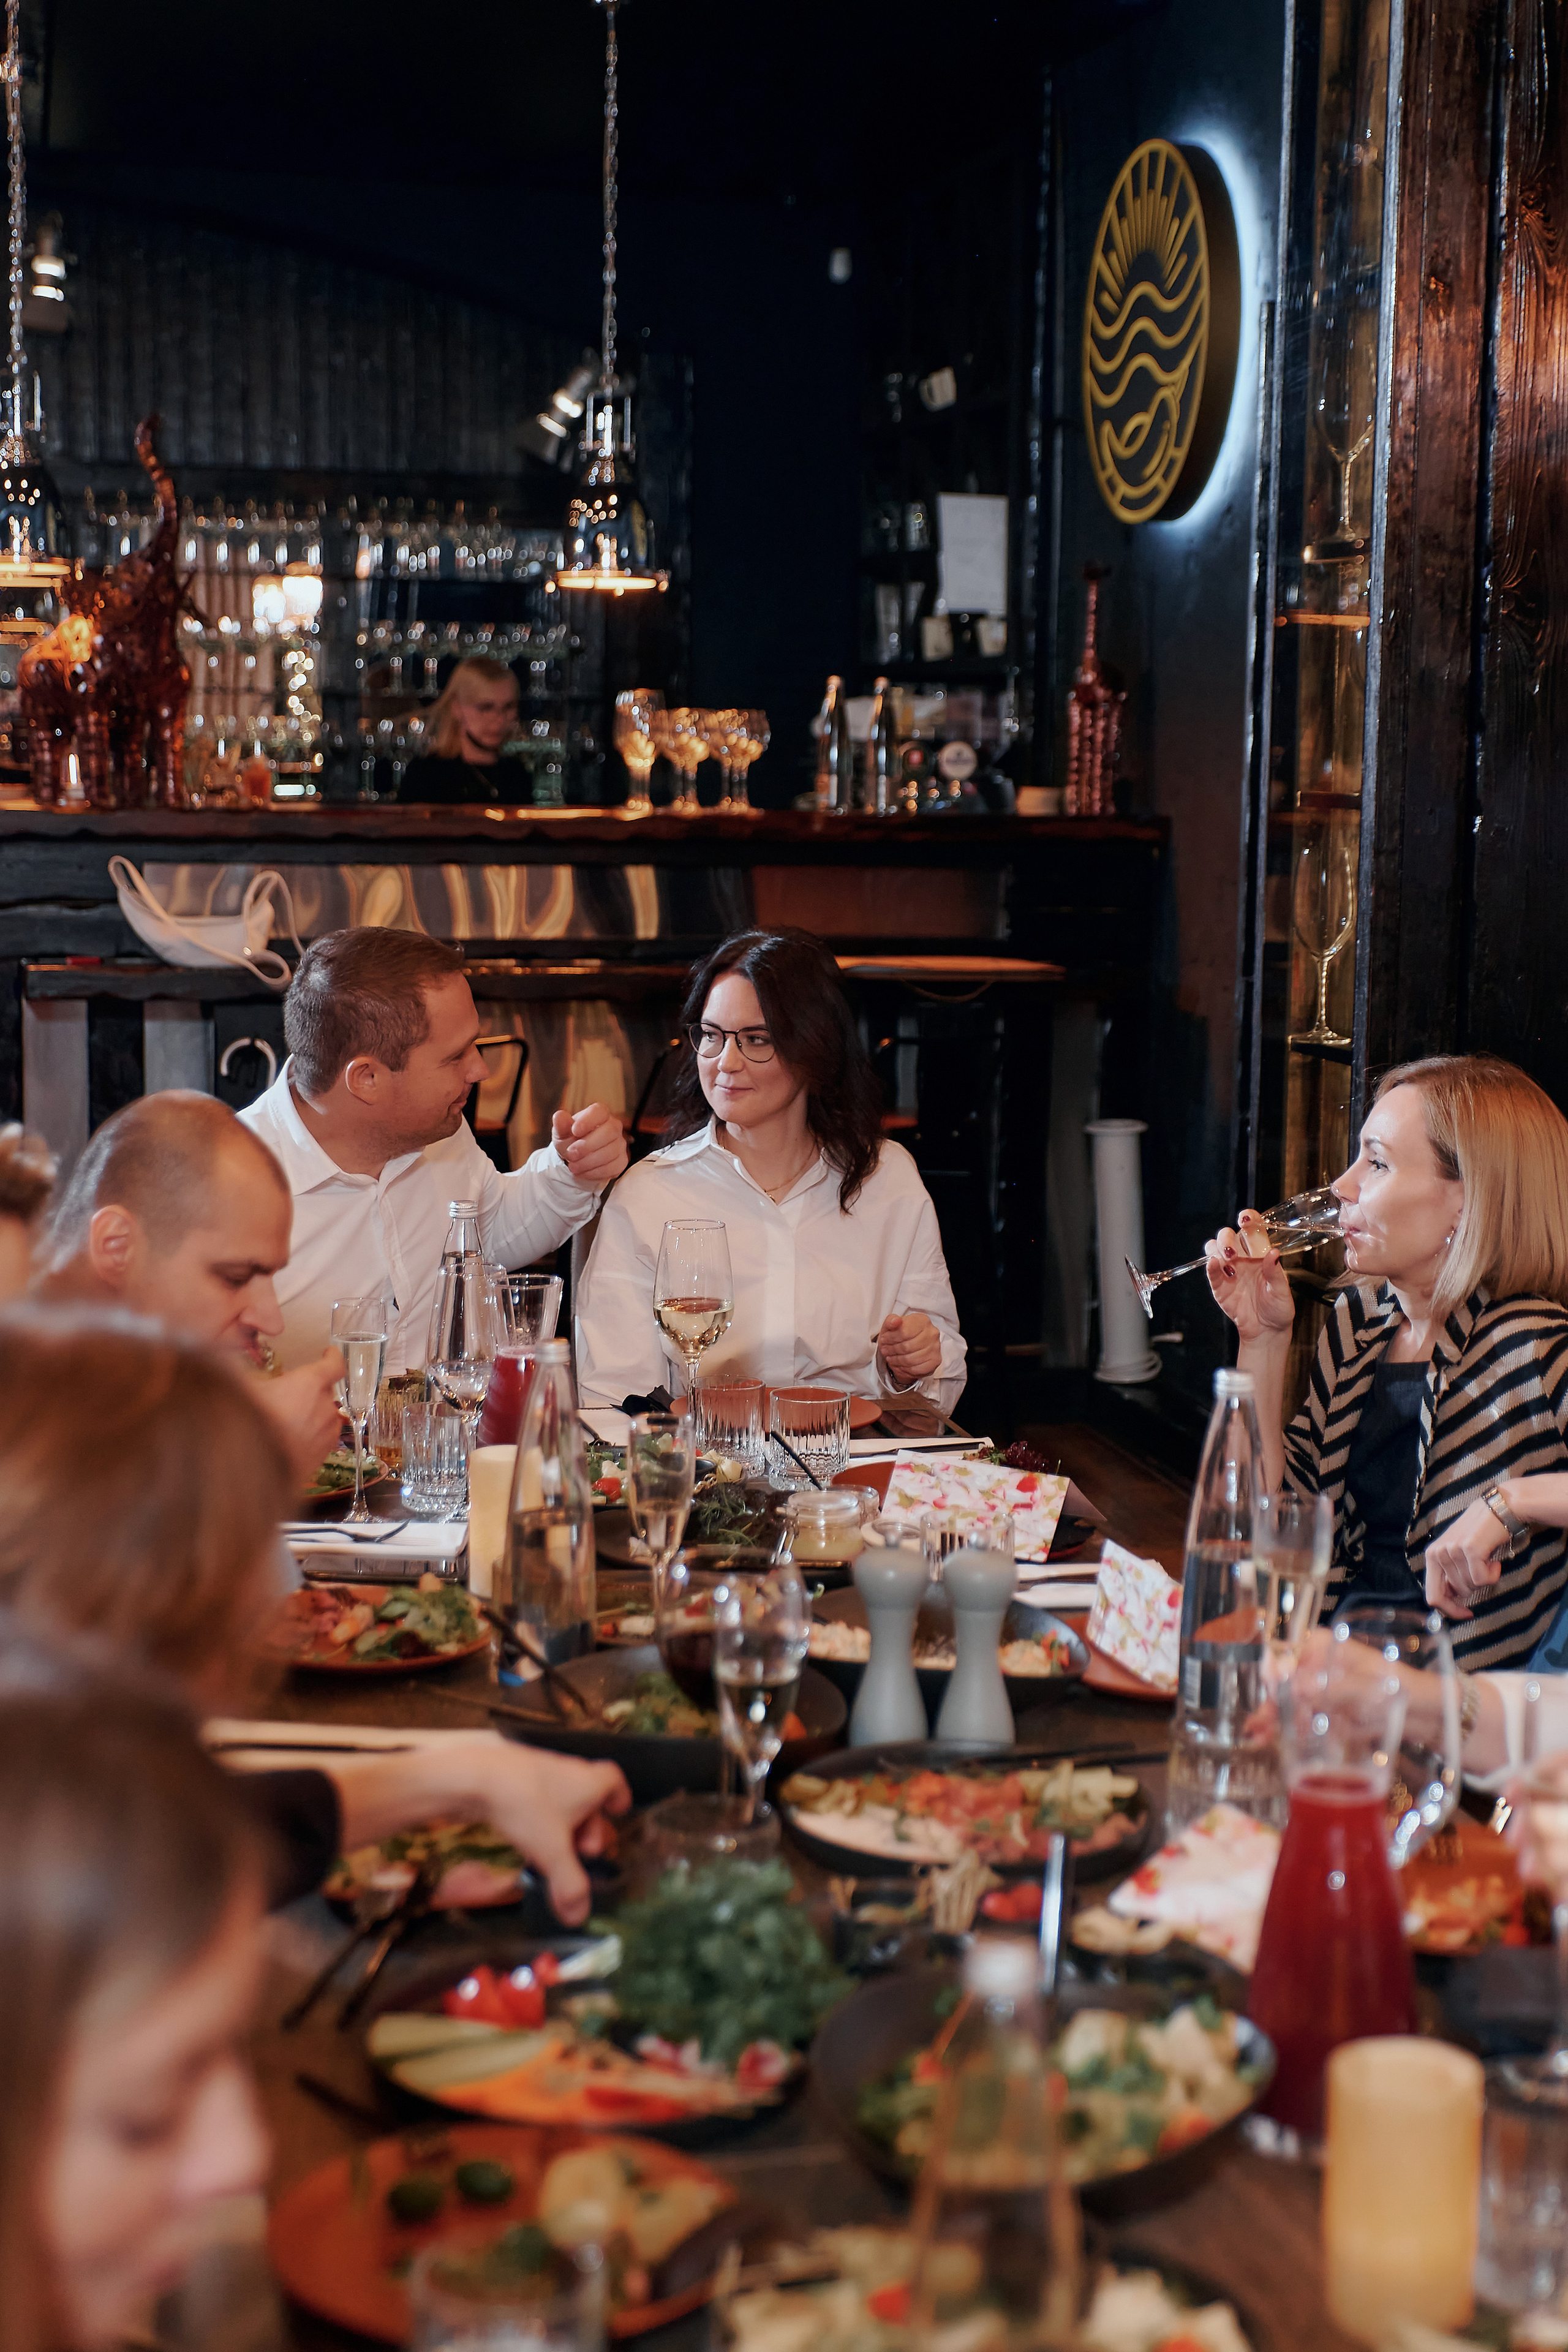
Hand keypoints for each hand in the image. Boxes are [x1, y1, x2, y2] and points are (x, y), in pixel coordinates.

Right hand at [254, 1346, 345, 1485]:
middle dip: (311, 1391)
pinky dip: (312, 1434)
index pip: (335, 1364)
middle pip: (325, 1392)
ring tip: (287, 1421)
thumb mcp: (246, 1389)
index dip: (333, 1357)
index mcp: (311, 1383)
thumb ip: (253, 1376)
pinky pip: (323, 1437)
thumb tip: (241, 1366)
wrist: (254, 1468)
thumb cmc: (250, 1422)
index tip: (328, 1353)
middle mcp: (325, 1405)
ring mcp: (328, 1431)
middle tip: (288, 1396)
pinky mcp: (325, 1453)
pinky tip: (290, 1439)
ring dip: (312, 1414)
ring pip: (325, 1416)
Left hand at [326, 1739, 632, 1926]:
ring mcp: (539, 1770)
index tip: (618, 1813)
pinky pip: (536, 1797)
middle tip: (582, 1852)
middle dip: (589, 1825)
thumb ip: (569, 1884)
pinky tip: (525, 1838)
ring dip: (562, 1824)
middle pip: (588, 1795)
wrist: (474, 1776)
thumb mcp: (552, 1851)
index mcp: (588, 1782)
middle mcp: (568, 1770)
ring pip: (561, 1798)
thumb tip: (579, 1917)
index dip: (619, 1796)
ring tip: (552, 1851)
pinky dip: (538, 1818)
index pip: (614, 1780)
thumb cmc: (526, 1807)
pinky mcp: (514, 1776)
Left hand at [552, 1102, 628, 1190]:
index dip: (588, 1121)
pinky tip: (582, 1172)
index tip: (574, 1131)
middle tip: (571, 1154)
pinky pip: (612, 1167)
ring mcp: (619, 1144)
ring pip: (610, 1152)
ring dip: (589, 1161)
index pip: (600, 1111)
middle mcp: (613, 1126)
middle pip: (609, 1131)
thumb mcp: (561, 1133)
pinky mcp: (621, 1161)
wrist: (576, 1158)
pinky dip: (594, 1172)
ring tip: (573, 1166)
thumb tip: (559, 1116)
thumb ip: (561, 1125)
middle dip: (588, 1145)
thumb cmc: (571, 1141)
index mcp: (599, 1114)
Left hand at [878, 1310, 941, 1383]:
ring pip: (911, 1359)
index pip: (904, 1331)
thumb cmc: (901, 1334)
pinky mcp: (935, 1361)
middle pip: (907, 1346)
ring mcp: (935, 1348)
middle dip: (892, 1350)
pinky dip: (905, 1368)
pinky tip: (899, 1364)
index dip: (891, 1338)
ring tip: (890, 1357)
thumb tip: (895, 1320)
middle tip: (885, 1350)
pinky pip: (917, 1368)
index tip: (884, 1340)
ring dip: (896, 1360)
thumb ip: (891, 1321)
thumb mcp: (892, 1325)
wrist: (909, 1347)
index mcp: (923, 1321)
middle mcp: (932, 1333)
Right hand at [1204, 1209, 1295, 1341]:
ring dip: (1217, 1249)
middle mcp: (1243, 1258)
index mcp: (1261, 1254)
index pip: (1253, 1229)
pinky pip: (1210, 1270)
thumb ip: (1275, 1273)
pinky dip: (1210, 1266)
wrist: (1266, 1330)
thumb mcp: (1282, 1291)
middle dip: (1227, 1239)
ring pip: (1214, 1247)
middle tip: (1233, 1253)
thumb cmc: (1278, 1308)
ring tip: (1227, 1261)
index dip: (1248, 1219)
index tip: (1245, 1218)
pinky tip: (1214, 1265)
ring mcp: (1229, 1270)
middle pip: (1228, 1235)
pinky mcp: (1219, 1285)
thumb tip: (1273, 1252)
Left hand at [1425, 1498, 1511, 1619]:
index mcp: (1431, 1556)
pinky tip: (1493, 1560)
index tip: (1466, 1614)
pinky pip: (1482, 1580)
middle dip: (1474, 1588)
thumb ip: (1450, 1575)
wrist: (1500, 1509)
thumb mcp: (1457, 1553)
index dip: (1450, 1610)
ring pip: (1471, 1586)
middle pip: (1457, 1593)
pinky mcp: (1469, 1549)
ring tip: (1487, 1559)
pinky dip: (1493, 1574)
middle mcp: (1437, 1552)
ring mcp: (1452, 1550)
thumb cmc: (1480, 1533)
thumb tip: (1452, 1602)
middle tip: (1482, 1570)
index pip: (1433, 1596)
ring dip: (1484, 1578)